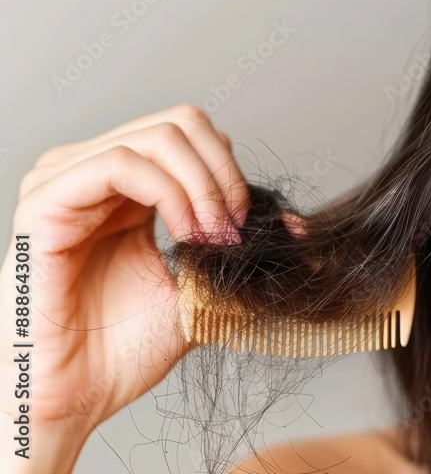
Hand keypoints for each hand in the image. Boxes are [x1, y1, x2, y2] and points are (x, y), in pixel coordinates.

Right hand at [0, 104, 248, 441]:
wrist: (77, 397)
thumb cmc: (125, 349)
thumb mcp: (201, 289)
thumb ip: (238, 252)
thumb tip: (296, 225)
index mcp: (125, 187)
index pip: (192, 134)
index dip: (231, 172)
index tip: (248, 227)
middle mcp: (92, 172)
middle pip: (181, 122)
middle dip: (224, 174)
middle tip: (232, 230)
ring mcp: (64, 182)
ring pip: (157, 136)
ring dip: (202, 186)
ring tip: (210, 239)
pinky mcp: (44, 202)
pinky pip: (120, 164)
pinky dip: (170, 192)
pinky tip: (184, 234)